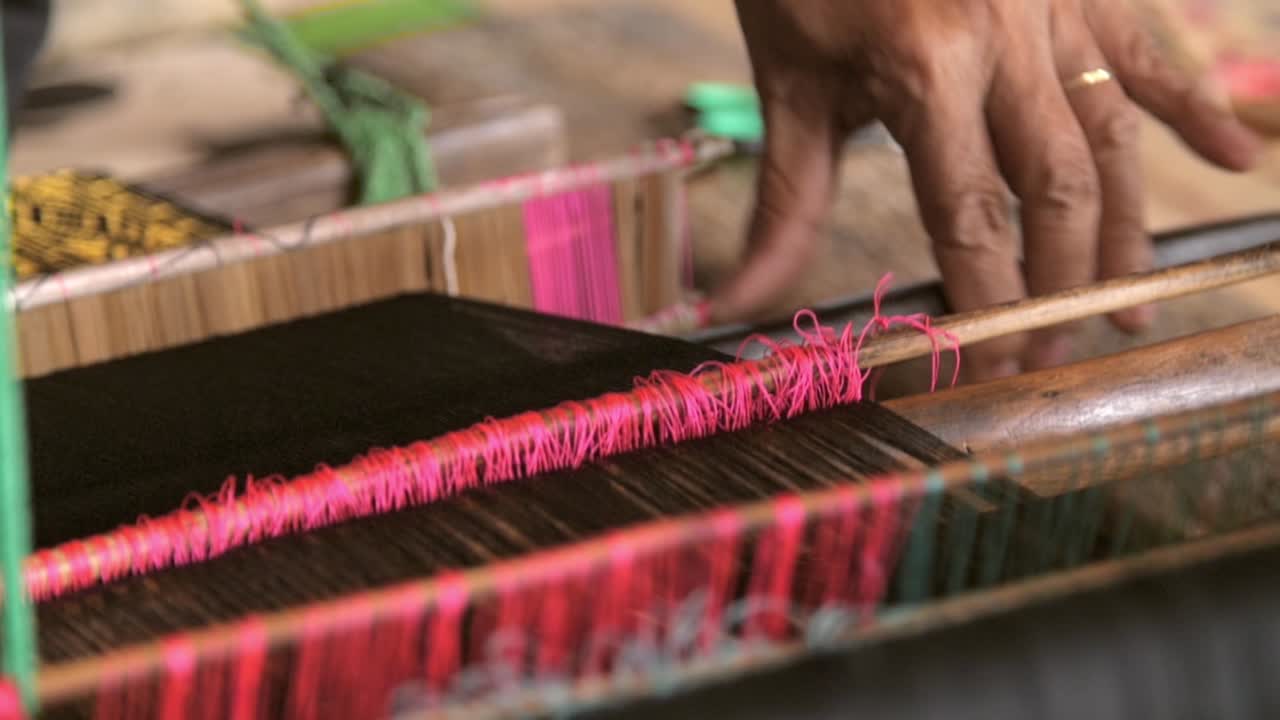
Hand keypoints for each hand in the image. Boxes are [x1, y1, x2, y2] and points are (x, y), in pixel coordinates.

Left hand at [712, 0, 1261, 381]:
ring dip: (1124, 231)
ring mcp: (1054, 9)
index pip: (970, 218)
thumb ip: (782, 206)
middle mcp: (1004, 41)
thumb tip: (734, 303)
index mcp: (923, 70)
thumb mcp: (788, 90)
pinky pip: (1149, 52)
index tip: (992, 367)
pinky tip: (1231, 161)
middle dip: (1062, 286)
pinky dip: (1193, 107)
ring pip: (1111, 137)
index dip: (989, 303)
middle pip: (1057, 190)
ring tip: (1131, 306)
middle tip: (1055, 356)